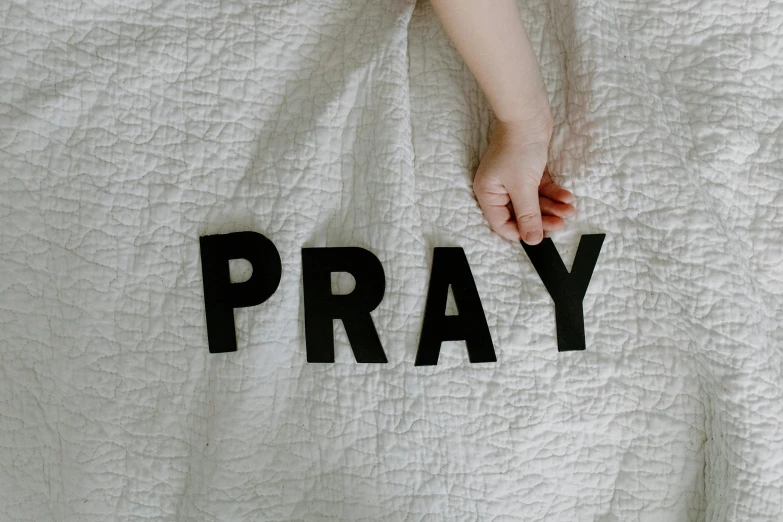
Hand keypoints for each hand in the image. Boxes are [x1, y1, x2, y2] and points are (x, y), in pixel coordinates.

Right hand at [473, 119, 574, 243]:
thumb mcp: (523, 187)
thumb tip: (531, 241)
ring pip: (534, 203)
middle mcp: (498, 189)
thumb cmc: (518, 148)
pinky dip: (554, 194)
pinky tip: (568, 198)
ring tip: (570, 210)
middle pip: (520, 215)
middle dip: (542, 220)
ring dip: (552, 208)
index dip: (521, 233)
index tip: (541, 236)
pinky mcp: (528, 172)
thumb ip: (528, 216)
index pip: (502, 224)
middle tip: (561, 224)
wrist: (528, 116)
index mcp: (488, 194)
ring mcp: (513, 180)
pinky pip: (541, 190)